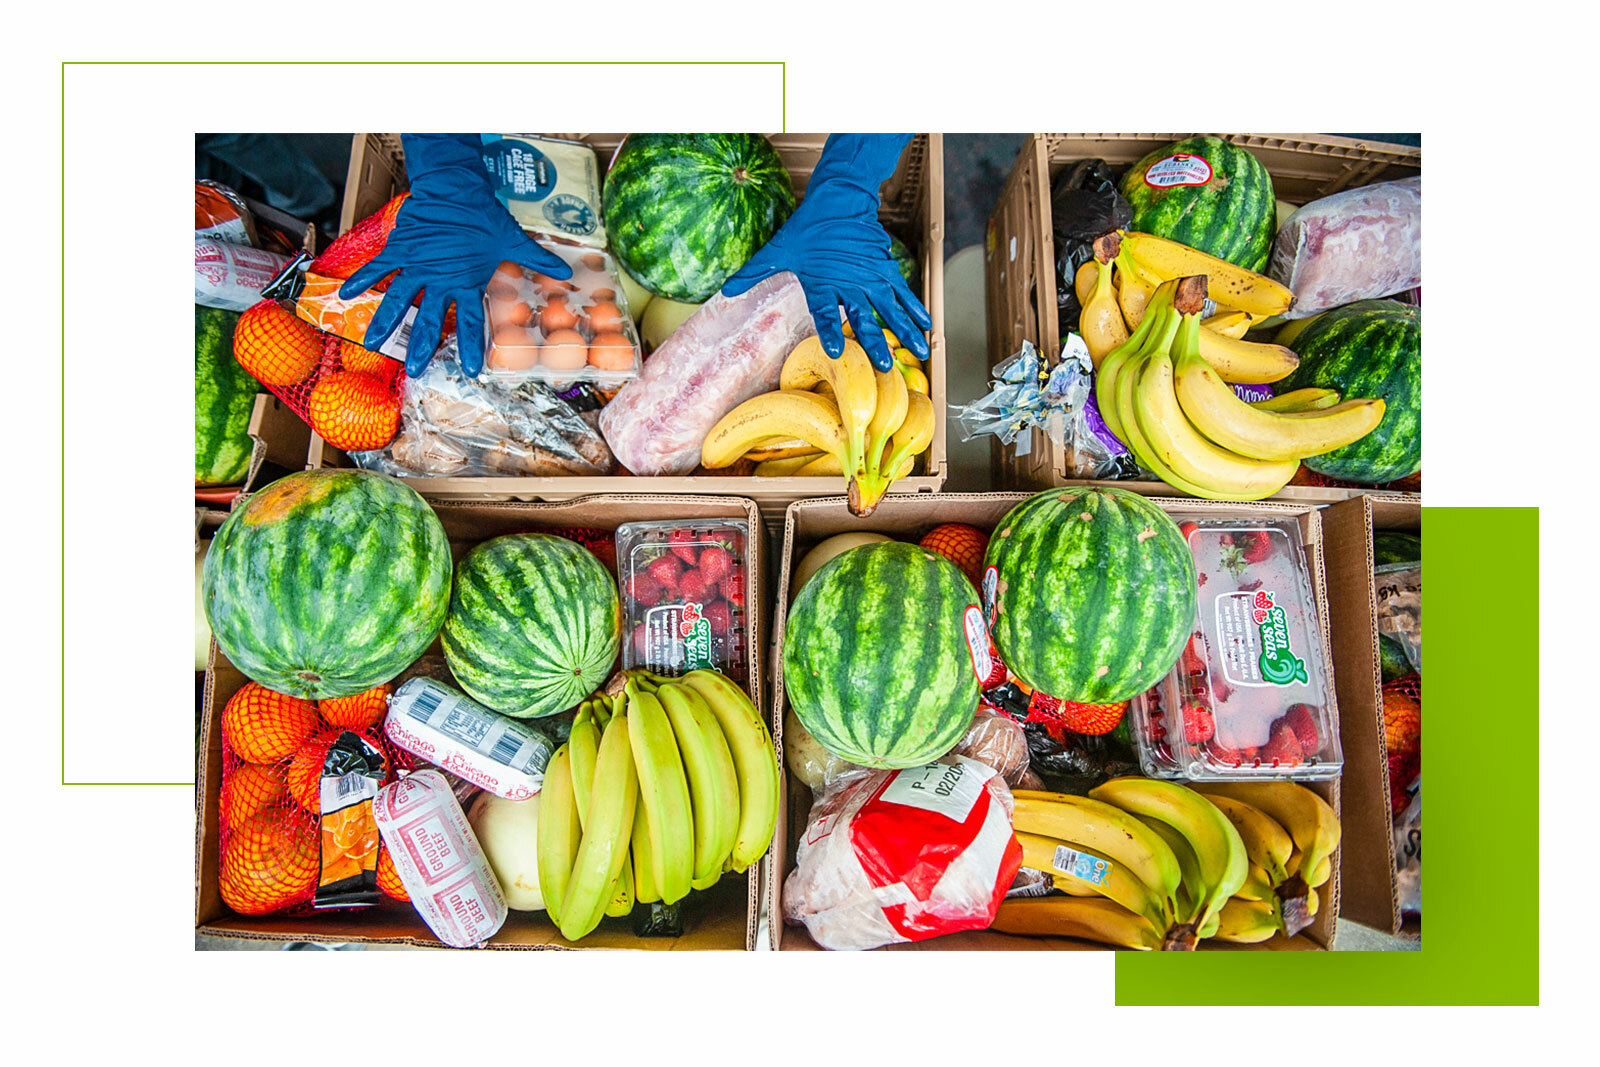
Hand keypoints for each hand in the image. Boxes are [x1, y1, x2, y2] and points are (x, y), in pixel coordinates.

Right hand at [339, 133, 571, 376]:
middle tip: (416, 370)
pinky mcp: (399, 249)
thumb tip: (564, 272)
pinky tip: (345, 295)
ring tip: (373, 344)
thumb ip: (535, 259)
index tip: (469, 370)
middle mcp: (438, 279)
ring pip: (397, 300)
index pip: (469, 322)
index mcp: (465, 281)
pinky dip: (362, 279)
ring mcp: (416, 265)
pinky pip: (377, 267)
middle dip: (422, 347)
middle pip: (428, 320)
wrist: (454, 186)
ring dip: (386, 323)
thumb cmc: (482, 213)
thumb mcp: (512, 239)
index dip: (469, 347)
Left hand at [722, 134, 931, 371]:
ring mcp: (872, 277)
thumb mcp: (778, 249)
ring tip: (920, 352)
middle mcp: (850, 283)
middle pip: (865, 318)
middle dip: (875, 344)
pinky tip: (926, 325)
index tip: (837, 351)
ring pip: (891, 310)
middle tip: (883, 367)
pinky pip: (903, 293)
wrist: (840, 198)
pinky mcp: (886, 270)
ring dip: (905, 332)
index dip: (831, 332)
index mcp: (823, 281)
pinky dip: (915, 308)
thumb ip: (754, 272)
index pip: (826, 312)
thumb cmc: (808, 226)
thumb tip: (725, 290)